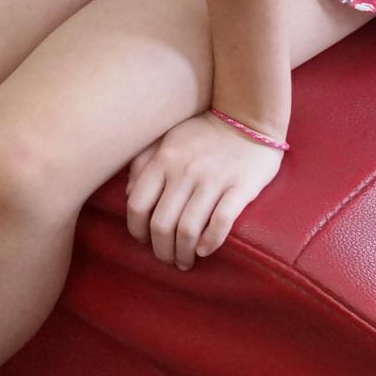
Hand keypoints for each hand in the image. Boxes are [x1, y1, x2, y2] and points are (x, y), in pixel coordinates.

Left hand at [126, 110, 283, 269]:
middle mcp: (184, 171)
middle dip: (161, 250)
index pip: (137, 204)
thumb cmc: (203, 131)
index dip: (136, 229)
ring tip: (186, 261)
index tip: (143, 240)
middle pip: (161, 224)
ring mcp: (213, 180)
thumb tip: (127, 194)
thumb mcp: (167, 139)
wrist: (248, 115)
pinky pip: (221, 222)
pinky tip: (206, 250)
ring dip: (184, 253)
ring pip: (188, 229)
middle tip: (167, 259)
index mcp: (163, 160)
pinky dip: (211, 241)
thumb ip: (143, 163)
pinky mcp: (240, 187)